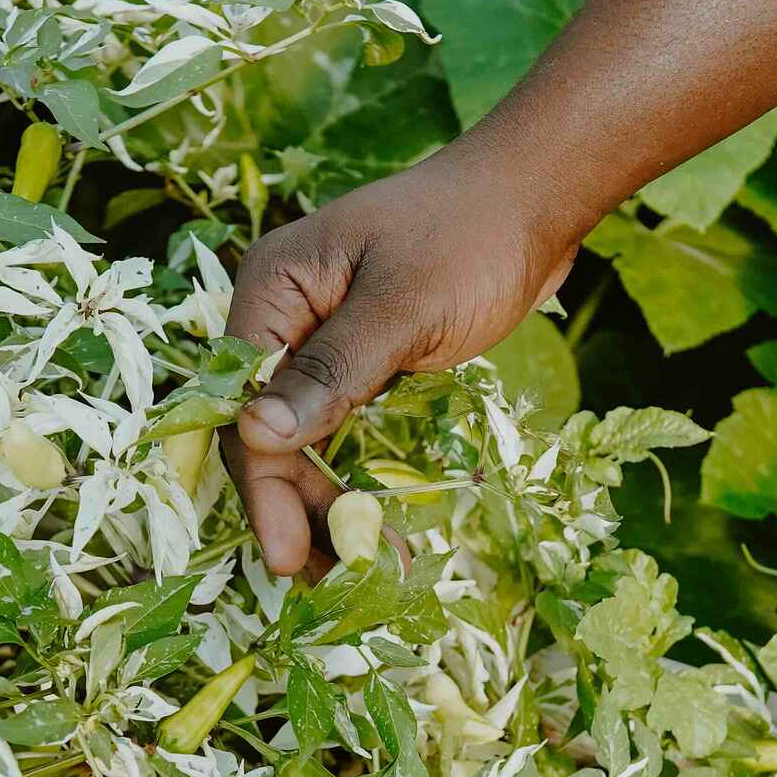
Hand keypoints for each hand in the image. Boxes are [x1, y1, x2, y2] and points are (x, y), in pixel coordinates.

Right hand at [226, 145, 577, 575]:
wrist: (535, 198)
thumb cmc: (470, 234)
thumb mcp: (403, 306)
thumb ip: (334, 372)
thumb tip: (258, 436)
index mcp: (272, 290)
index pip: (242, 402)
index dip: (260, 482)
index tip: (284, 550)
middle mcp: (284, 319)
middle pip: (268, 432)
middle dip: (294, 506)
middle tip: (325, 578)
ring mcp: (322, 342)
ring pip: (305, 441)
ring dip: (327, 504)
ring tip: (359, 569)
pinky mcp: (363, 361)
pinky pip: (344, 432)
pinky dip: (356, 479)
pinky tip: (378, 529)